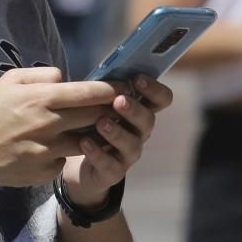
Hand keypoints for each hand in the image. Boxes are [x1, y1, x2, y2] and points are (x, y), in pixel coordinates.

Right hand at [0, 67, 124, 188]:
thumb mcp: (11, 81)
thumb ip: (44, 75)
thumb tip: (68, 79)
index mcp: (42, 98)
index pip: (91, 92)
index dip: (113, 89)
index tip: (126, 86)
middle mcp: (49, 125)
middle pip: (97, 116)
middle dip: (111, 110)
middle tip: (119, 106)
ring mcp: (49, 151)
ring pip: (87, 141)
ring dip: (93, 133)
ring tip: (92, 126)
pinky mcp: (46, 171)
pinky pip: (66, 159)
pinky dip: (66, 152)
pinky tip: (56, 146)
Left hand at [61, 75, 172, 207]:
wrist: (81, 165)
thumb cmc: (91, 125)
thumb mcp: (98, 105)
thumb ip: (103, 90)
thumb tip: (98, 70)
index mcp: (140, 111)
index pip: (161, 99)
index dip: (154, 89)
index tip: (137, 79)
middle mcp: (139, 132)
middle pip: (148, 120)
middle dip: (134, 109)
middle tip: (119, 100)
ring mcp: (128, 153)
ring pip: (131, 144)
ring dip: (117, 132)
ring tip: (101, 123)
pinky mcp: (113, 172)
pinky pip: (109, 164)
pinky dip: (97, 153)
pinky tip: (84, 142)